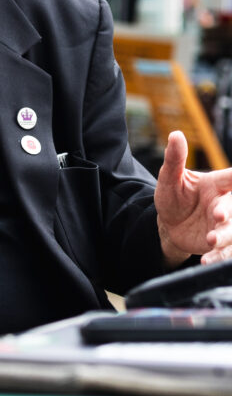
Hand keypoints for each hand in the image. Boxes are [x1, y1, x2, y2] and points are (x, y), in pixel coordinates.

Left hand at [154, 131, 231, 266]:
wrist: (170, 225)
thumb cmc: (173, 197)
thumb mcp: (169, 179)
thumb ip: (174, 159)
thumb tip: (176, 134)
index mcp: (216, 184)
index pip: (231, 178)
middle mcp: (225, 204)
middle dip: (228, 213)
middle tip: (217, 217)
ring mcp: (224, 225)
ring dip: (225, 238)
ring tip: (210, 241)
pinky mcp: (221, 243)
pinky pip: (227, 251)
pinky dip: (220, 256)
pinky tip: (208, 260)